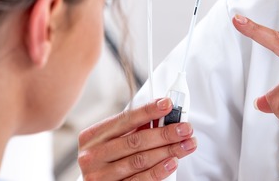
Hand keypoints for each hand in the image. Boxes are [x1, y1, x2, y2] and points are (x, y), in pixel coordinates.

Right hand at [77, 98, 196, 180]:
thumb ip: (132, 128)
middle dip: (164, 133)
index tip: (168, 104)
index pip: (124, 120)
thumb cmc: (104, 159)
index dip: (148, 111)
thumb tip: (161, 114)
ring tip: (186, 145)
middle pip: (135, 141)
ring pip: (140, 161)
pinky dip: (158, 171)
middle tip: (186, 128)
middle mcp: (93, 156)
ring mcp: (101, 176)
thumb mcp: (110, 140)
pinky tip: (172, 163)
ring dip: (167, 151)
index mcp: (92, 136)